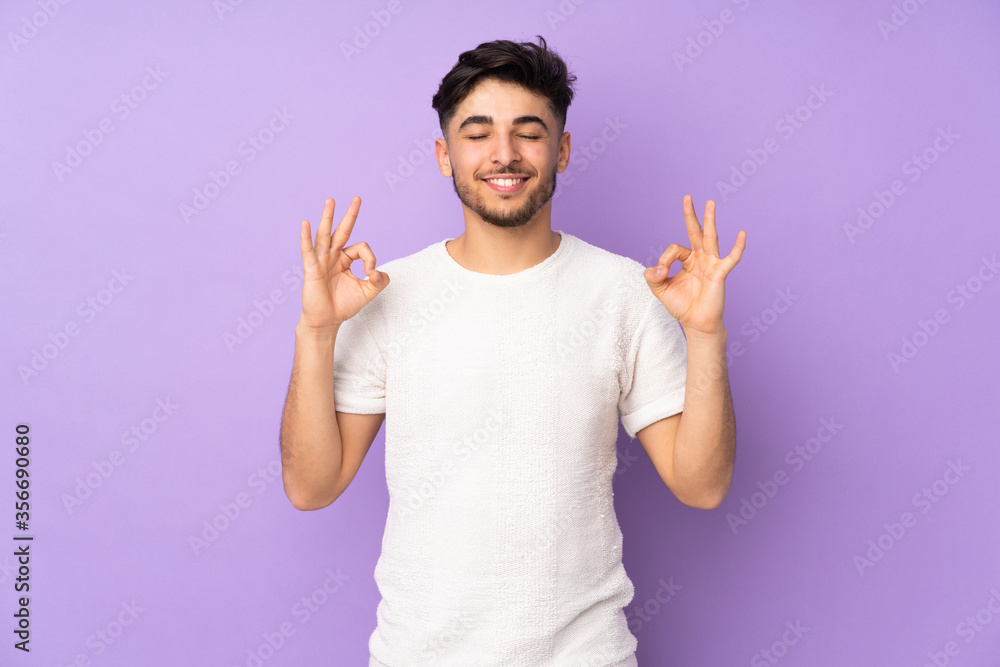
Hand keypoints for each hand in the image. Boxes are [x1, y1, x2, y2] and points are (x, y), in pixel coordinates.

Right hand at [299, 196, 388, 331]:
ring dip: (328, 217)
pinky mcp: (312, 269)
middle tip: (358, 198)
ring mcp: (322, 260)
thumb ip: (379, 281)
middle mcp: (333, 256)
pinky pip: (308, 251)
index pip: (361, 248)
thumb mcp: (368, 292)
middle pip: (342, 231)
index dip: (370, 258)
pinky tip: (305, 224)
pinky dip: (306, 237)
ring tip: (331, 200)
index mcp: (346, 259)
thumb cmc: (344, 305)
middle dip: (350, 215)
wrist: (326, 321)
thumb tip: (379, 271)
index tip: (372, 274)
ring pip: (325, 235)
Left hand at [644, 195, 745, 336]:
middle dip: (691, 214)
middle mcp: (700, 258)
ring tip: (710, 203)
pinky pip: (731, 258)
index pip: (675, 249)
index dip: (664, 259)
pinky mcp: (719, 273)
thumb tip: (655, 268)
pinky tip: (742, 234)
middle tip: (687, 196)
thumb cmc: (681, 305)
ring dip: (709, 220)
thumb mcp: (660, 290)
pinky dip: (738, 247)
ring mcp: (711, 264)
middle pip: (695, 231)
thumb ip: (652, 277)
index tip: (660, 273)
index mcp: (687, 260)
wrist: (696, 323)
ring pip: (710, 238)